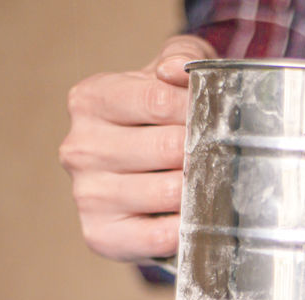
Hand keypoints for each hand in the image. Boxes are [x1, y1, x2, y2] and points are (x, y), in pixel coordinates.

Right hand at [59, 36, 215, 261]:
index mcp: (91, 101)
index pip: (157, 100)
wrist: (145, 176)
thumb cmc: (161, 121)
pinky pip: (160, 235)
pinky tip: (198, 217)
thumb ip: (179, 60)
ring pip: (168, 192)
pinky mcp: (100, 235)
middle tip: (225, 155)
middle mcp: (80, 147)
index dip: (198, 109)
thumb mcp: (170, 77)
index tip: (219, 117)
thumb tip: (176, 71)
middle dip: (204, 152)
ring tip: (214, 184)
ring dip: (201, 190)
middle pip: (167, 148)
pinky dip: (188, 227)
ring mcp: (87, 194)